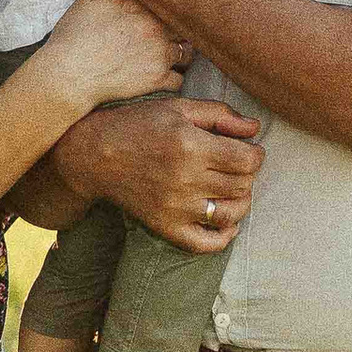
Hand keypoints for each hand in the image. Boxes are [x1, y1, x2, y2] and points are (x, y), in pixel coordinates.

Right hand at [35, 0, 189, 112]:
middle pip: (185, 25)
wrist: (68, 74)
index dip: (172, 5)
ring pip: (188, 52)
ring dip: (182, 51)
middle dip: (182, 28)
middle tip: (176, 31)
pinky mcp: (156, 80)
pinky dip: (174, 78)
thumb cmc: (75, 36)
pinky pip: (179, 80)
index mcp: (142, 7)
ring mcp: (159, 55)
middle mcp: (156, 29)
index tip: (169, 9)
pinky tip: (165, 74)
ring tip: (173, 52)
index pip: (172, 0)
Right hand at [63, 92, 264, 251]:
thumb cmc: (139, 125)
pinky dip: (224, 237)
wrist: (95, 155)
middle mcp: (185, 180)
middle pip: (242, 185)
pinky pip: (205, 244)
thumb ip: (220, 115)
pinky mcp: (165, 226)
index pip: (247, 160)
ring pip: (231, 214)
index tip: (248, 150)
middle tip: (237, 166)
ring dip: (242, 202)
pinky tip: (227, 223)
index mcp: (191, 146)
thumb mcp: (179, 108)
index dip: (256, 154)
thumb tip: (256, 129)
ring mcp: (175, 208)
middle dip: (248, 174)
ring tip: (234, 190)